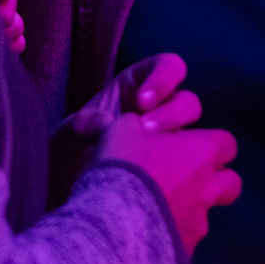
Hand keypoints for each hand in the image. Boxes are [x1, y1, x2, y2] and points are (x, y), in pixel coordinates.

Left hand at [50, 54, 198, 198]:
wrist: (73, 196)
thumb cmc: (69, 156)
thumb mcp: (66, 136)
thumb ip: (80, 125)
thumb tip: (100, 122)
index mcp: (139, 87)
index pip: (168, 67)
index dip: (163, 79)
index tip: (142, 103)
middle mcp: (162, 113)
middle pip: (187, 102)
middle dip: (172, 115)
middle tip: (148, 132)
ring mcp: (171, 144)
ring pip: (199, 134)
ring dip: (186, 144)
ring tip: (159, 162)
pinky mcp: (176, 173)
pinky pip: (196, 168)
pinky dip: (190, 173)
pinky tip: (169, 185)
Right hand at [99, 113, 240, 253]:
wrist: (115, 222)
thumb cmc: (126, 166)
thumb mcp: (124, 129)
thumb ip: (139, 125)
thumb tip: (140, 128)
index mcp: (203, 152)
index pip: (226, 142)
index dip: (210, 143)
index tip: (187, 145)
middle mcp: (209, 188)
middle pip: (231, 183)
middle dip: (215, 181)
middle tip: (186, 180)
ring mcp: (200, 223)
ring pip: (206, 214)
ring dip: (191, 210)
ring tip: (162, 210)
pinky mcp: (186, 251)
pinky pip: (185, 240)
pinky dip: (172, 235)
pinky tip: (148, 234)